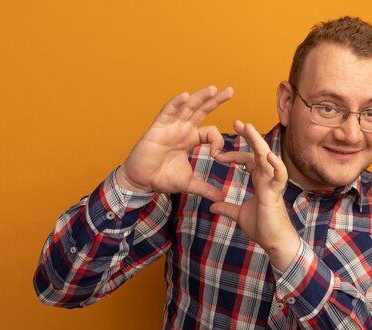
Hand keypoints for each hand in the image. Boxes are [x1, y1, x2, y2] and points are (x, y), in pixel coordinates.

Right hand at [116, 86, 233, 202]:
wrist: (141, 181)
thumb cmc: (161, 178)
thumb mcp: (188, 184)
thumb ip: (205, 189)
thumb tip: (221, 199)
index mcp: (190, 139)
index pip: (210, 132)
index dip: (218, 141)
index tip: (219, 156)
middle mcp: (181, 129)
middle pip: (201, 110)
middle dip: (215, 100)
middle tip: (231, 90)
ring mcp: (170, 126)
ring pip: (187, 107)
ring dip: (199, 97)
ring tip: (213, 89)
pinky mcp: (157, 128)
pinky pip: (167, 112)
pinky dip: (176, 103)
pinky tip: (185, 95)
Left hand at [211, 121, 300, 271]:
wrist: (274, 243)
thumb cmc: (262, 228)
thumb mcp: (239, 215)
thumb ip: (227, 208)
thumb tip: (213, 206)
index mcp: (260, 181)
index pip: (247, 160)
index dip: (234, 154)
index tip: (218, 154)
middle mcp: (267, 179)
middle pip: (258, 152)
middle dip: (249, 137)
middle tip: (237, 122)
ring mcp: (273, 184)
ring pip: (267, 157)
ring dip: (258, 142)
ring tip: (249, 128)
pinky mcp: (276, 193)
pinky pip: (278, 176)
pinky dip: (275, 165)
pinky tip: (267, 155)